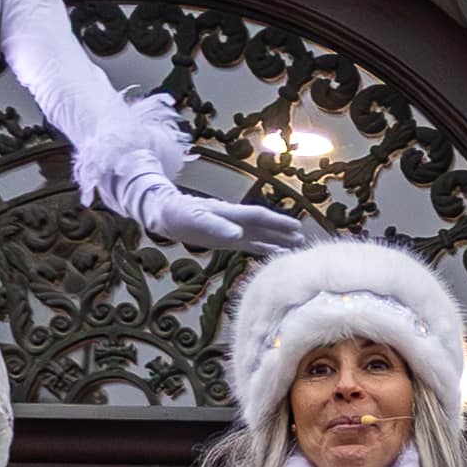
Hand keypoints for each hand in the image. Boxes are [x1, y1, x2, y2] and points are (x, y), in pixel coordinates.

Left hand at [124, 184, 319, 257]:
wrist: (163, 213)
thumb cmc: (176, 214)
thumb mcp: (194, 220)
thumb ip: (216, 227)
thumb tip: (238, 235)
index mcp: (229, 213)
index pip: (258, 216)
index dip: (277, 222)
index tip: (295, 227)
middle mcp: (234, 220)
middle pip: (264, 225)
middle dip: (283, 231)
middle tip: (303, 239)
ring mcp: (230, 229)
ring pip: (259, 234)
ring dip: (277, 240)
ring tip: (296, 246)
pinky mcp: (225, 239)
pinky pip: (249, 244)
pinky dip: (263, 248)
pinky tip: (274, 253)